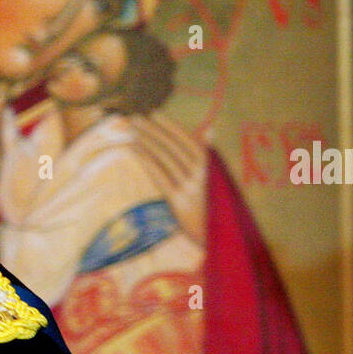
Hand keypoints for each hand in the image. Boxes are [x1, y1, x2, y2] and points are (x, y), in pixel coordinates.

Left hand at [130, 113, 206, 242]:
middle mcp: (203, 176)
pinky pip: (161, 177)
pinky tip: (135, 150)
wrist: (221, 240)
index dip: (170, 126)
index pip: (188, 140)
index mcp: (212, 167)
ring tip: (131, 131)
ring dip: (147, 142)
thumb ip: (211, 155)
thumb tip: (211, 128)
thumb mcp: (218, 180)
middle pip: (174, 147)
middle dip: (153, 130)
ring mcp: (192, 190)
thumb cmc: (216, 208)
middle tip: (135, 118)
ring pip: (166, 159)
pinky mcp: (180, 204)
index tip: (154, 113)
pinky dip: (147, 161)